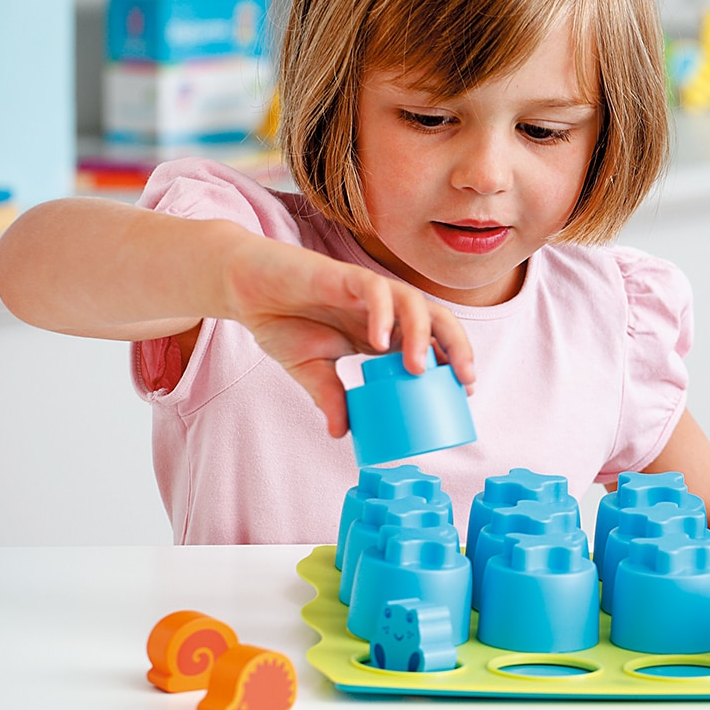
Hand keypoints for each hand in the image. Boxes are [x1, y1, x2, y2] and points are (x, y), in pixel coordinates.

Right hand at [222, 230, 473, 437]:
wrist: (246, 288)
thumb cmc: (281, 320)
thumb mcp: (308, 369)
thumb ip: (329, 397)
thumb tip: (340, 434)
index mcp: (381, 331)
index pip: (430, 342)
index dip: (452, 362)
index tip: (464, 391)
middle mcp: (383, 310)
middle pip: (437, 319)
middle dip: (458, 347)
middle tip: (463, 380)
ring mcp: (366, 291)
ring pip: (413, 302)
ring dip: (421, 334)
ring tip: (418, 367)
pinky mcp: (344, 275)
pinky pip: (374, 290)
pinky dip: (382, 314)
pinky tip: (377, 341)